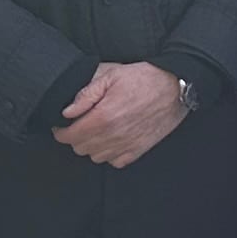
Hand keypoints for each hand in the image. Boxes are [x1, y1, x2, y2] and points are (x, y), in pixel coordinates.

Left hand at [58, 60, 191, 167]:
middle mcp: (113, 135)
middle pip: (80, 148)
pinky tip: (112, 140)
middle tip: (80, 125)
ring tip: (96, 131)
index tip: (61, 126)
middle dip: (75, 137)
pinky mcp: (139, 149)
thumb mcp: (111, 75)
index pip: (70, 136)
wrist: (175, 87)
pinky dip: (110, 154)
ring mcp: (126, 145)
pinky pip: (116, 162)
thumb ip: (86, 94)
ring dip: (92, 146)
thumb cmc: (144, 78)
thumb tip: (67, 112)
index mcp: (103, 117)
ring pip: (96, 157)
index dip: (60, 132)